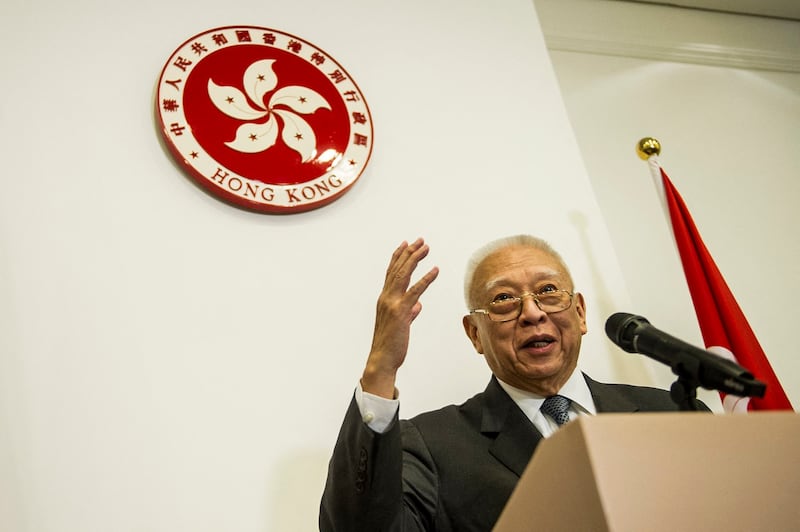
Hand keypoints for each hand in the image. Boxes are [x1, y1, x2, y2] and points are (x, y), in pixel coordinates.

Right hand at [361, 238, 438, 398]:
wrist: (383, 359)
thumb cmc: (391, 344)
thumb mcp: (400, 324)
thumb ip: (408, 312)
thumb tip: (417, 306)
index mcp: (385, 299)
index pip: (391, 272)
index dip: (398, 256)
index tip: (406, 244)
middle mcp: (386, 297)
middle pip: (398, 269)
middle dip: (409, 253)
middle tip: (420, 240)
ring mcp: (392, 304)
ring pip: (404, 275)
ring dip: (415, 259)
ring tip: (426, 248)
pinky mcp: (401, 312)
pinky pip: (415, 291)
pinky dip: (426, 279)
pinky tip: (435, 270)